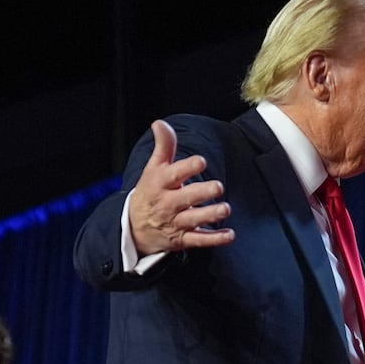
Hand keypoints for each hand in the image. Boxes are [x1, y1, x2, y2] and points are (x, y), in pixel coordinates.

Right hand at [128, 119, 234, 255]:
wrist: (135, 228)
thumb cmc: (151, 192)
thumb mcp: (153, 169)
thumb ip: (163, 146)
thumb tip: (160, 123)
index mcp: (159, 183)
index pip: (172, 174)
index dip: (187, 167)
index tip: (201, 161)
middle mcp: (167, 203)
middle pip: (185, 198)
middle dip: (202, 192)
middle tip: (219, 186)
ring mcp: (175, 222)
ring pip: (194, 220)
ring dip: (210, 215)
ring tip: (226, 209)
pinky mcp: (182, 239)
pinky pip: (199, 241)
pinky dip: (215, 239)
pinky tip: (230, 234)